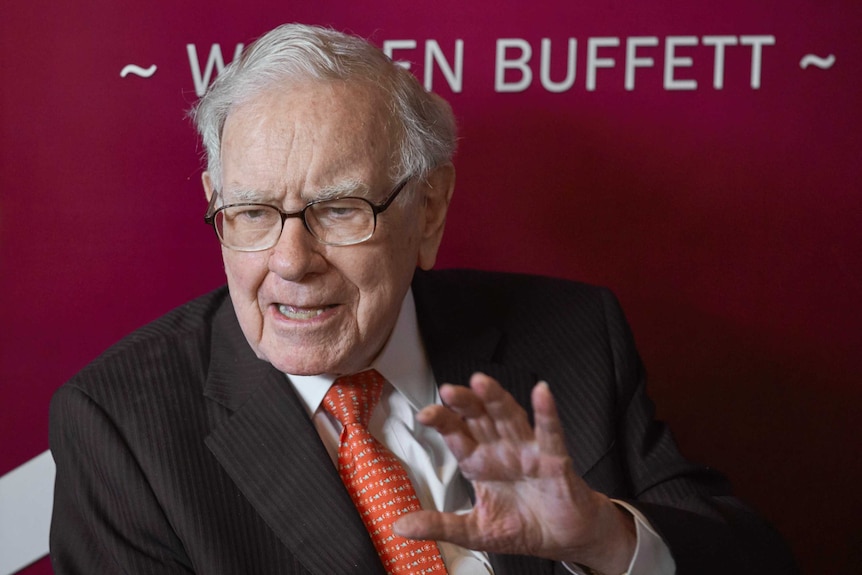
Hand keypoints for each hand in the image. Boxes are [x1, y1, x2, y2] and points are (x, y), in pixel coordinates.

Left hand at [393, 373, 635, 573]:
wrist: (562, 539)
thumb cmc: (522, 526)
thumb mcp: (473, 530)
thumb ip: (439, 524)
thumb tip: (400, 526)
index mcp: (480, 462)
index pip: (457, 435)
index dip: (442, 422)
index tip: (424, 414)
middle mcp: (501, 449)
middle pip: (479, 418)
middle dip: (464, 403)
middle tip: (448, 391)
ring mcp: (527, 451)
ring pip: (509, 417)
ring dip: (496, 398)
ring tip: (481, 382)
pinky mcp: (554, 460)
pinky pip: (550, 433)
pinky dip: (547, 412)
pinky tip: (541, 392)